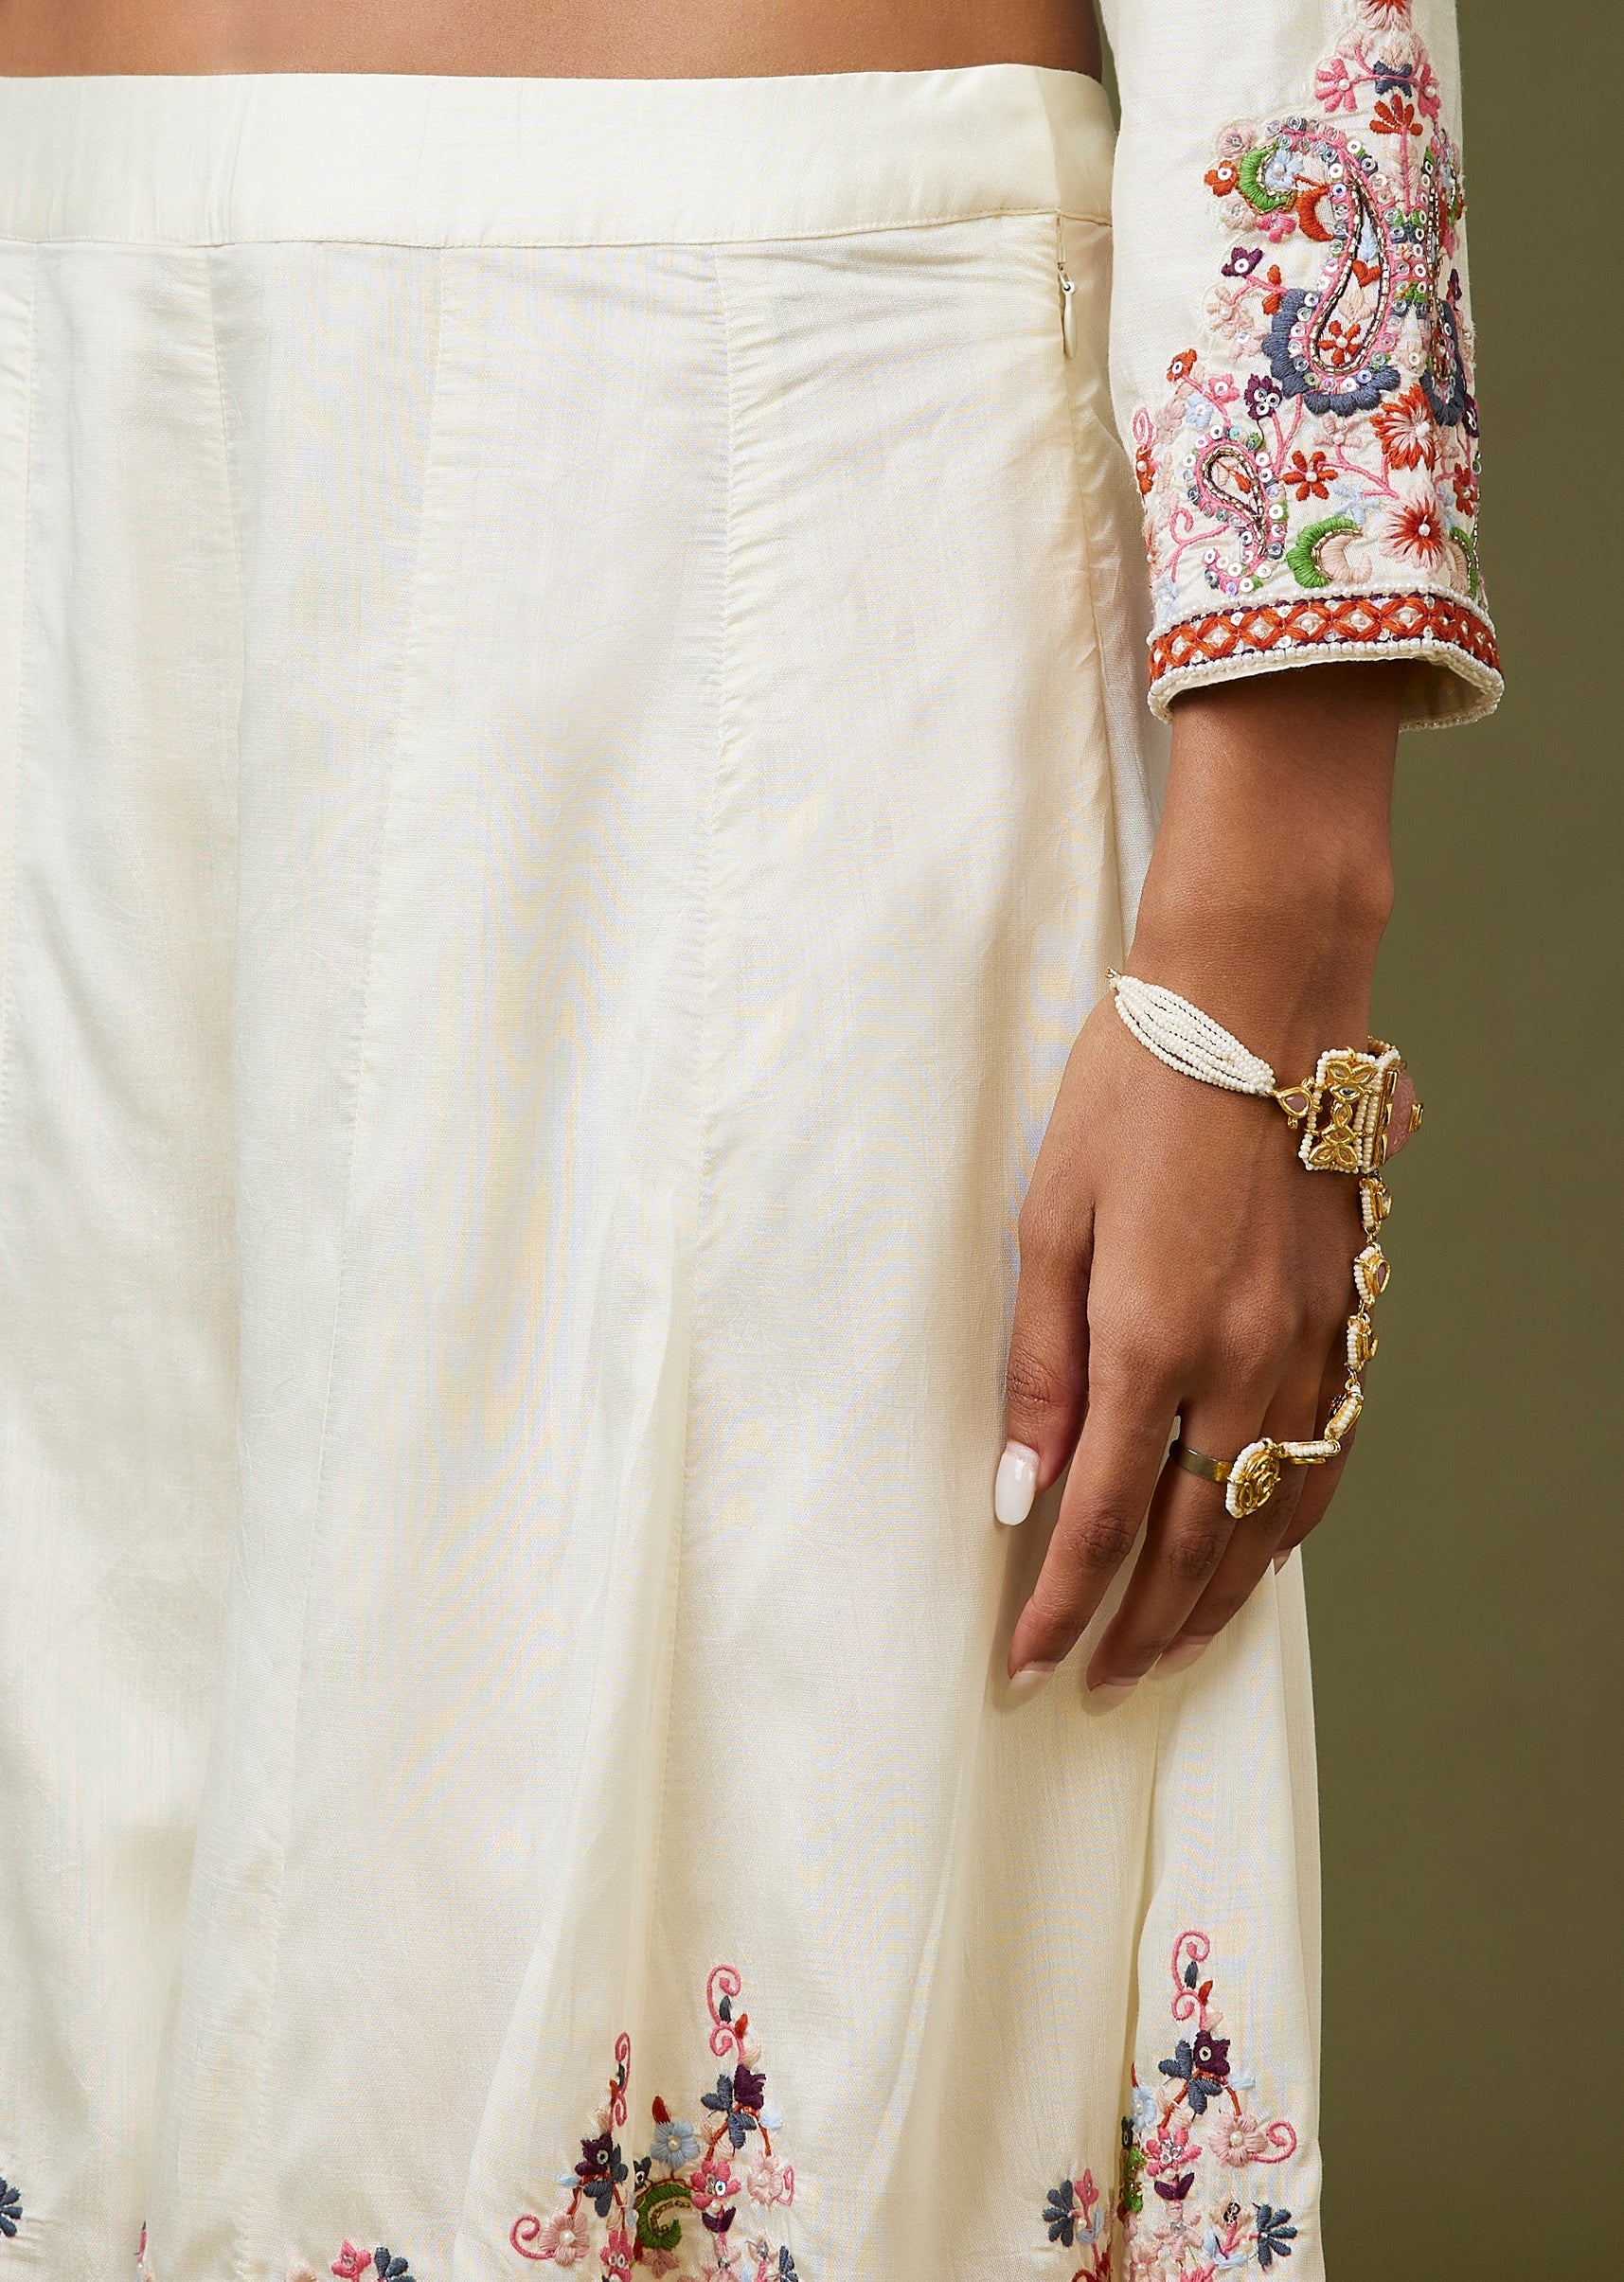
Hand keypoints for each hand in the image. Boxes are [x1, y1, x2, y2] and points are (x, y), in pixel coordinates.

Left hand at [998, 664, 1404, 1703]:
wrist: (1255, 1007)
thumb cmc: (1128, 1099)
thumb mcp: (1047, 1224)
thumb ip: (1038, 1370)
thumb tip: (1017, 1492)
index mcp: (1150, 1342)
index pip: (1095, 1519)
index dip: (1059, 1605)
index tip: (1026, 1663)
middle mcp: (1242, 1362)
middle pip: (1189, 1541)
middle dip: (1137, 1625)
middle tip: (1096, 1683)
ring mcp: (1309, 1344)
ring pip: (1270, 1514)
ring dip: (1218, 1596)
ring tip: (1173, 1648)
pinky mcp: (1346, 1318)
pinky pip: (1324, 1454)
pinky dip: (1288, 1525)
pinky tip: (1259, 1550)